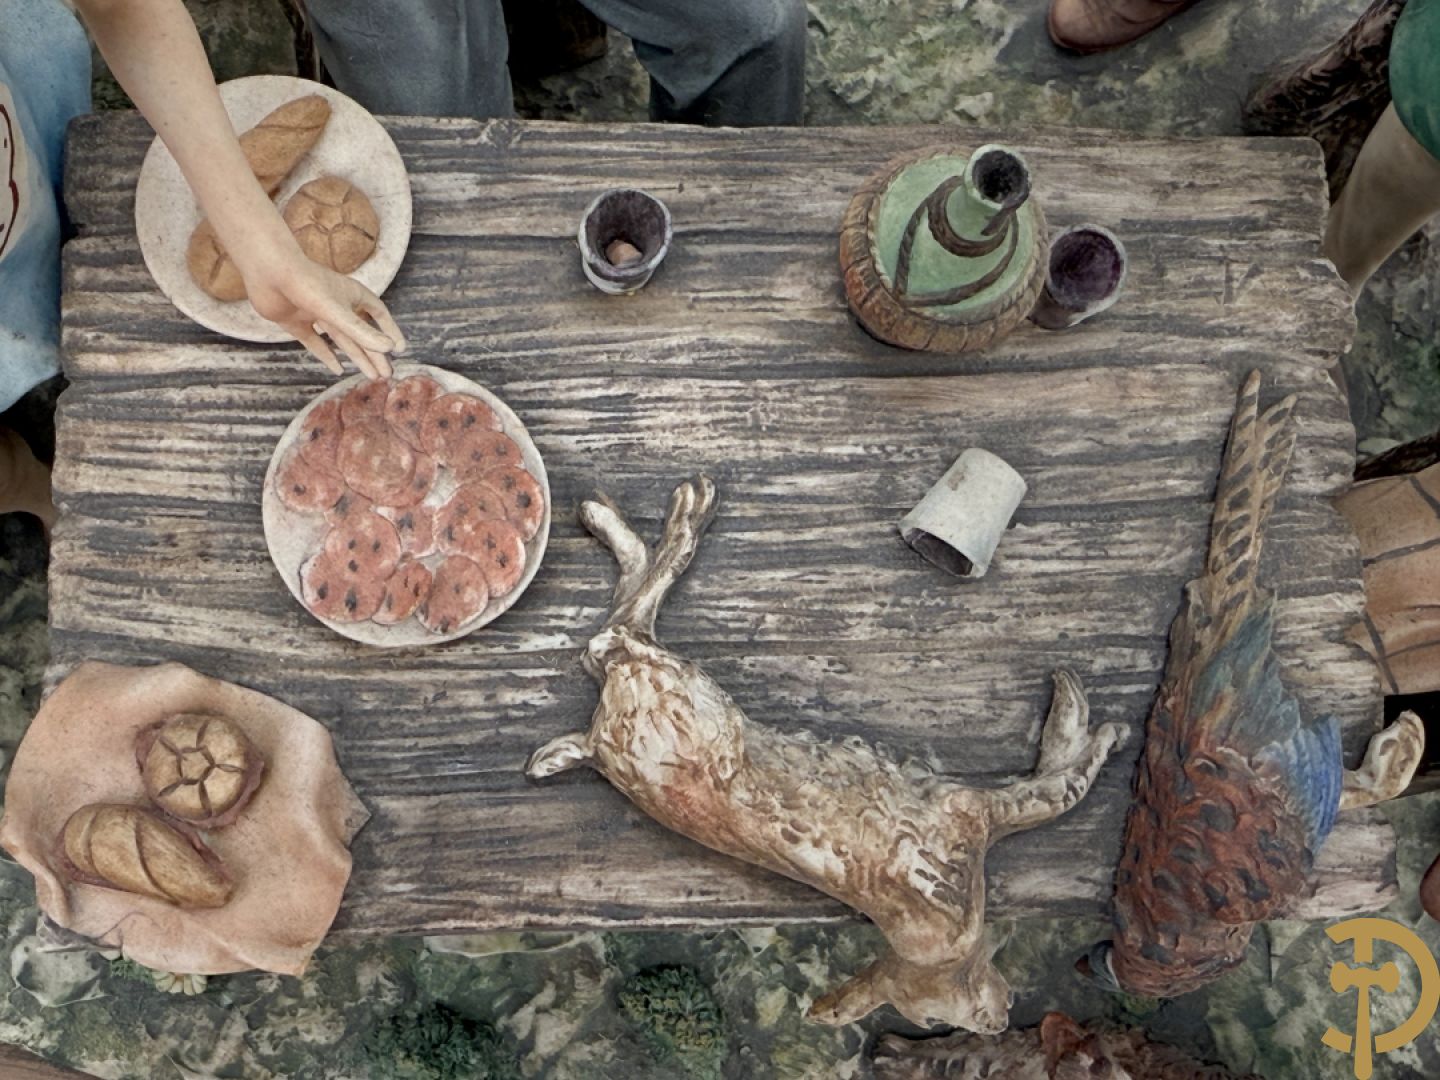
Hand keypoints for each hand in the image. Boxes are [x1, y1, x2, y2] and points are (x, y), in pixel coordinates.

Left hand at [243, 251, 406, 379]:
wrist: (269, 272)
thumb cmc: (307, 284)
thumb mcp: (337, 312)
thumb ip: (361, 332)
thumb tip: (388, 349)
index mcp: (351, 294)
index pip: (378, 314)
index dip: (389, 330)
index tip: (399, 348)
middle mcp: (335, 304)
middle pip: (361, 333)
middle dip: (374, 353)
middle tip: (386, 374)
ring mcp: (316, 314)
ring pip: (341, 340)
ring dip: (356, 357)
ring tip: (371, 376)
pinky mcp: (297, 322)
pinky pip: (315, 342)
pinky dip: (326, 355)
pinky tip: (337, 369)